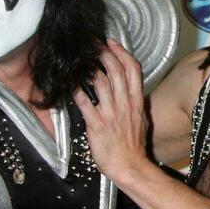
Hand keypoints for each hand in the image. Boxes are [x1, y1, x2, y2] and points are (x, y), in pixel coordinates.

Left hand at [76, 38, 149, 177]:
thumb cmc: (133, 145)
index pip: (133, 69)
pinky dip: (77, 91)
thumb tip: (129, 90)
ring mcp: (111, 113)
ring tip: (81, 57)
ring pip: (102, 82)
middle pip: (116, 70)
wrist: (130, 165)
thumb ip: (134, 103)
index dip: (122, 52)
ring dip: (90, 67)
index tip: (112, 42)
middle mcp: (125, 103)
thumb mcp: (140, 119)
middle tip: (93, 44)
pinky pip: (85, 103)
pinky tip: (69, 83)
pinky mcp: (97, 124)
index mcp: (136, 101)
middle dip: (104, 53)